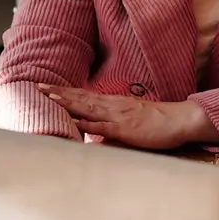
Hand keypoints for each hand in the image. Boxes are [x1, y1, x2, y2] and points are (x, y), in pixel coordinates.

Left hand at [38, 84, 218, 149]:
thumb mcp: (132, 121)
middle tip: (38, 85)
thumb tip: (95, 134)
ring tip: (50, 96)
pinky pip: (103, 126)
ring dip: (68, 102)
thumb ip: (113, 125)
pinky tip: (75, 120)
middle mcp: (113, 106)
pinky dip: (88, 123)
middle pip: (81, 97)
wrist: (180, 120)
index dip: (65, 91)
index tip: (46, 87)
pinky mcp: (126, 129)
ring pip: (88, 107)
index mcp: (114, 104)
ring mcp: (119, 116)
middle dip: (59, 92)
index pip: (85, 96)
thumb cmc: (158, 122)